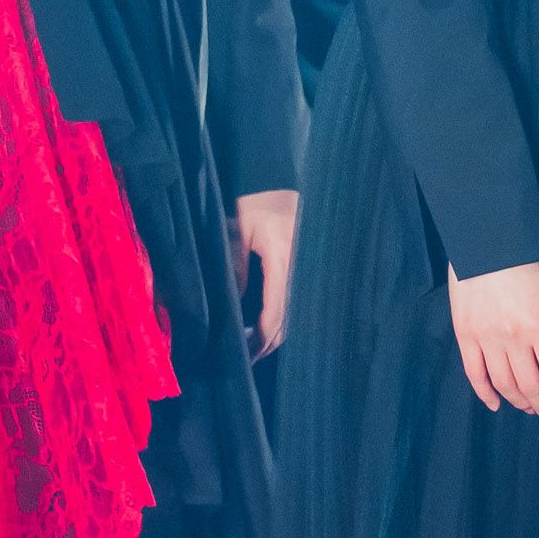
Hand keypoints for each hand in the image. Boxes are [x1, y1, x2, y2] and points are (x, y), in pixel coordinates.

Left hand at [235, 189, 298, 354]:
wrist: (273, 180)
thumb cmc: (251, 201)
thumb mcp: (233, 229)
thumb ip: (234, 266)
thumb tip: (231, 306)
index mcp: (284, 259)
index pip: (275, 313)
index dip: (260, 341)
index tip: (243, 357)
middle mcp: (302, 269)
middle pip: (289, 322)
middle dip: (266, 344)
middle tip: (242, 357)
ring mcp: (307, 270)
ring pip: (295, 315)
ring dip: (273, 333)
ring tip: (248, 343)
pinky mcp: (305, 270)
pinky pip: (295, 302)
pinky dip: (279, 318)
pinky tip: (260, 323)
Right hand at [448, 262, 538, 422]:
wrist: (485, 240)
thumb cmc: (526, 262)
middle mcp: (513, 338)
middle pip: (532, 387)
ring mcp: (486, 338)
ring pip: (504, 385)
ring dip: (520, 402)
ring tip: (529, 407)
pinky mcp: (465, 335)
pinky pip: (474, 374)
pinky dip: (486, 394)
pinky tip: (497, 404)